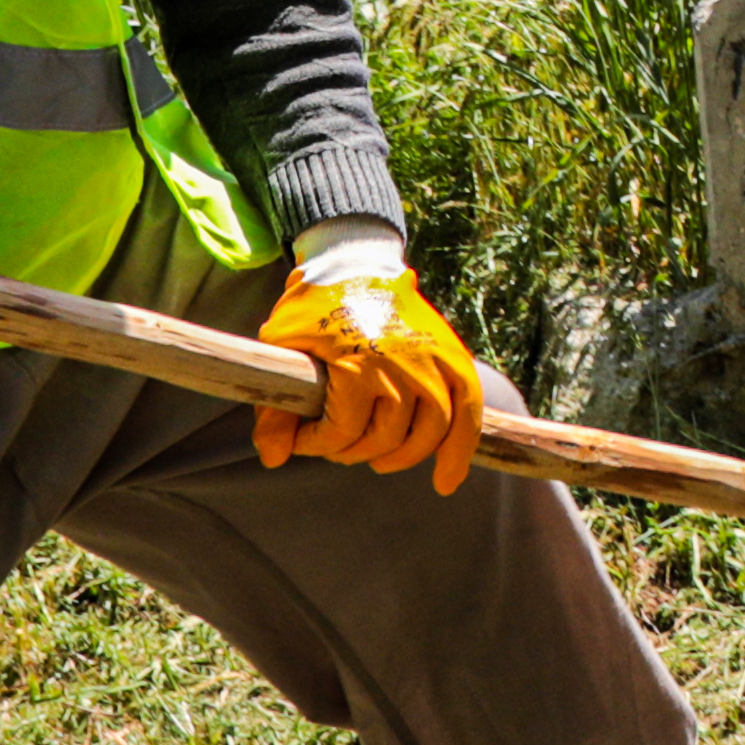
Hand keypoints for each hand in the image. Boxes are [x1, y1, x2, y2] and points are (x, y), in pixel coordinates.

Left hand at [254, 242, 486, 492]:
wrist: (355, 264)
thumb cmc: (312, 308)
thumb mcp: (281, 350)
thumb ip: (274, 407)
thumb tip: (274, 460)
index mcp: (357, 364)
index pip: (340, 434)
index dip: (315, 444)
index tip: (303, 436)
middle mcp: (401, 366)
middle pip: (384, 439)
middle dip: (353, 450)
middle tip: (338, 443)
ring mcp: (433, 360)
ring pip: (429, 432)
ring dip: (403, 456)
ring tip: (379, 459)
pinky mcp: (452, 355)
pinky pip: (469, 411)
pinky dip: (462, 449)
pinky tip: (447, 480)